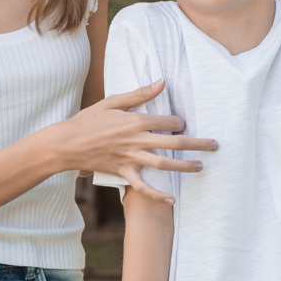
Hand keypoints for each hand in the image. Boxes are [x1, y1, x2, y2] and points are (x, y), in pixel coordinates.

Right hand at [49, 80, 217, 202]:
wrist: (66, 143)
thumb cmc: (88, 120)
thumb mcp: (113, 101)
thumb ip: (140, 93)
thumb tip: (162, 81)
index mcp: (135, 121)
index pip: (168, 121)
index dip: (179, 122)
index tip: (183, 123)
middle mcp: (136, 141)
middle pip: (174, 144)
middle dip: (197, 144)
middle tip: (215, 145)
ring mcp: (130, 158)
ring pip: (164, 164)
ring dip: (185, 166)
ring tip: (200, 167)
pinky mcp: (123, 172)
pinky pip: (143, 187)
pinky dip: (158, 194)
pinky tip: (172, 200)